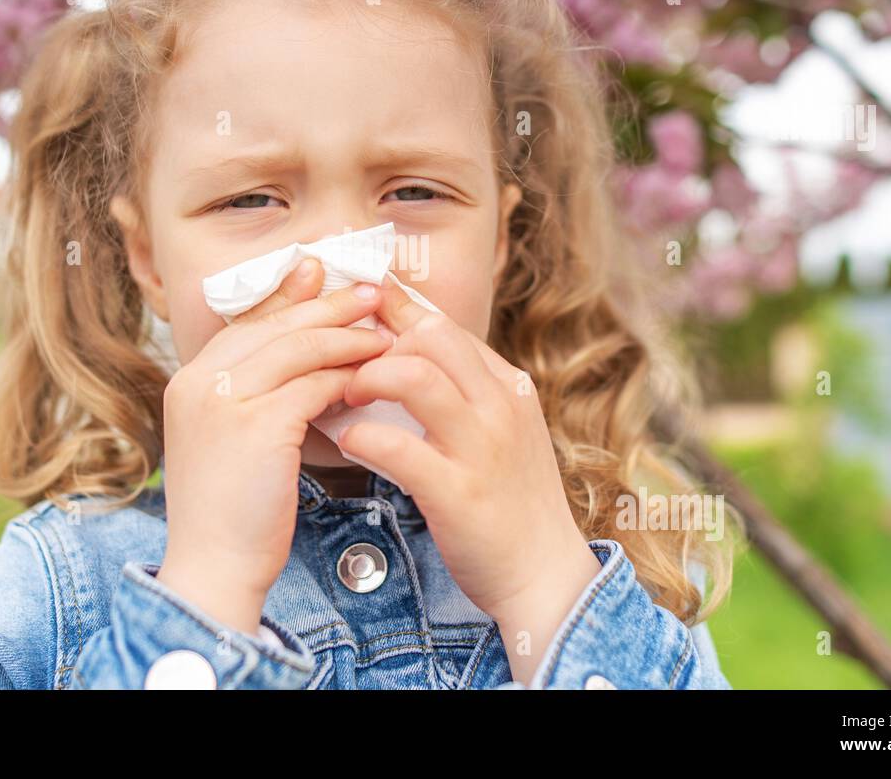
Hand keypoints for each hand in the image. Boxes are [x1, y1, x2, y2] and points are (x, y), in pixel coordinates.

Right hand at [157, 258, 392, 635]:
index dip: (287, 297)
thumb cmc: (230, 510)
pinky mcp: (256, 426)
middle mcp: (199, 382)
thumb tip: (304, 356)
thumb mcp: (231, 438)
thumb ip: (254, 394)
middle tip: (368, 292)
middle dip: (326, 305)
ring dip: (347, 338)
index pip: (246, 323)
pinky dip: (346, 378)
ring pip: (298, 349)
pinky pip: (314, 386)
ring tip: (382, 333)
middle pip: (274, 326)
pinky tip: (370, 378)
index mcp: (188, 380)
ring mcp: (224, 401)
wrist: (213, 568)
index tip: (319, 273)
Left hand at [339, 275, 601, 662]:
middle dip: (380, 342)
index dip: (395, 316)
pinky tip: (349, 442)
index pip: (445, 326)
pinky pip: (399, 448)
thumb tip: (411, 346)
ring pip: (417, 378)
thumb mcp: (500, 430)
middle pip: (433, 335)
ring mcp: (481, 449)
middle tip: (348, 368)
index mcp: (508, 388)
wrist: (545, 575)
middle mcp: (499, 408)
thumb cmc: (511, 501)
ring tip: (346, 397)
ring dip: (368, 379)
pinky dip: (364, 437)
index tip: (358, 316)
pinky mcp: (458, 494)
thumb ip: (465, 390)